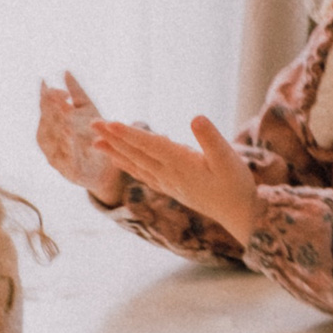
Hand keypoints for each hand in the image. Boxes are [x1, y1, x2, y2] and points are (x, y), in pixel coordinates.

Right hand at [38, 73, 124, 204]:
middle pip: (47, 122)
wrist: (103, 168)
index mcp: (50, 125)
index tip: (54, 86)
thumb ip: (76, 93)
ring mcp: (56, 157)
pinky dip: (67, 146)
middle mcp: (48, 141)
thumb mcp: (86, 111)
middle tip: (54, 94)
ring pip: (53, 140)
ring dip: (56, 126)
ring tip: (62, 113)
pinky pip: (67, 158)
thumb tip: (66, 71)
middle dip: (50, 108)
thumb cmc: (91, 136)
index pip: (45, 107)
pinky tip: (70, 134)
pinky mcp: (69, 171)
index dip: (48, 97)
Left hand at [91, 114, 259, 244]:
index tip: (108, 124)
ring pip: (136, 165)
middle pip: (136, 153)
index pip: (149, 145)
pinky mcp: (172, 188)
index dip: (128, 134)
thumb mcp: (229, 159)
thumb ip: (211, 139)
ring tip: (95, 143)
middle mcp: (169, 174)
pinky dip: (129, 166)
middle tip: (91, 124)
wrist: (240, 214)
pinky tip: (119, 160)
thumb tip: (196, 118)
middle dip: (113, 138)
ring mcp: (168, 183)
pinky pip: (144, 175)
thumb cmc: (237, 184)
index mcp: (181, 164)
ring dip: (115, 152)